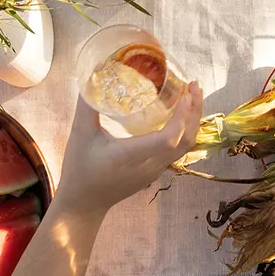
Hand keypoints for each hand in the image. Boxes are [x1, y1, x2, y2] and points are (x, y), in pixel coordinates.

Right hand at [55, 84, 203, 208]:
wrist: (84, 204)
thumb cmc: (80, 170)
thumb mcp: (80, 134)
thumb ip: (87, 104)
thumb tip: (94, 72)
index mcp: (131, 156)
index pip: (168, 139)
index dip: (182, 117)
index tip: (186, 94)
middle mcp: (150, 165)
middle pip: (185, 140)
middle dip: (194, 111)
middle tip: (194, 85)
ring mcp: (156, 170)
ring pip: (185, 146)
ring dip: (192, 120)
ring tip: (192, 96)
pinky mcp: (156, 171)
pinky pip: (178, 149)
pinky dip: (185, 130)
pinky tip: (179, 114)